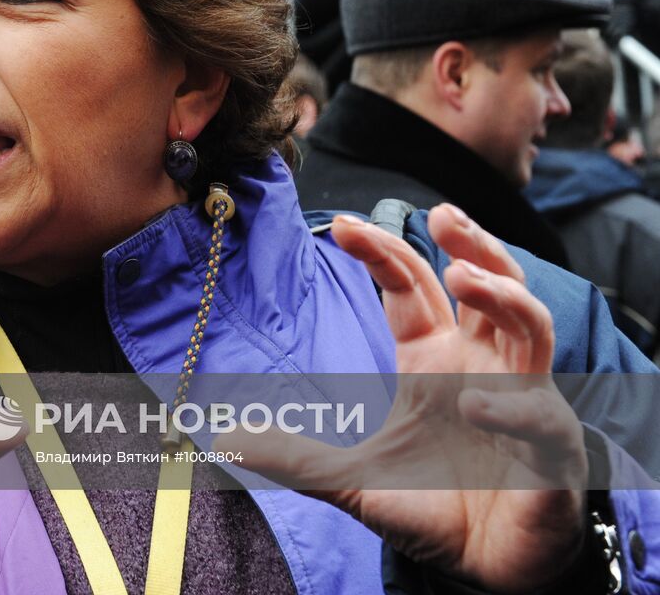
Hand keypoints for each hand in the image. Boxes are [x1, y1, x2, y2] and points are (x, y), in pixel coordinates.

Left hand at [216, 204, 586, 592]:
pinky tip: (476, 405)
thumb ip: (295, 458)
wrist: (486, 570)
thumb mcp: (349, 480)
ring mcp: (521, 399)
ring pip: (530, 322)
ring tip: (463, 277)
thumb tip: (223, 439)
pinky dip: (512, 407)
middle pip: (487, 281)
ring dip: (502, 293)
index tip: (342, 225)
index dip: (382, 252)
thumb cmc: (430, 505)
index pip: (410, 287)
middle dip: (470, 244)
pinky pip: (540, 416)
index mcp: (432, 359)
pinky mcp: (550, 448)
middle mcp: (481, 365)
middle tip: (440, 215)